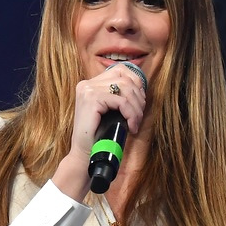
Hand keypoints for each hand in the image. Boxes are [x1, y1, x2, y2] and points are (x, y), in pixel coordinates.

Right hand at [52, 63, 148, 198]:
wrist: (84, 154)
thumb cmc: (98, 135)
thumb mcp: (110, 111)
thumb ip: (118, 96)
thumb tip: (141, 87)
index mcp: (90, 84)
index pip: (120, 70)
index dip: (136, 82)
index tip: (140, 101)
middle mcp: (87, 84)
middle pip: (125, 79)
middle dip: (138, 98)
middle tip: (139, 116)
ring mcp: (88, 90)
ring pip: (125, 89)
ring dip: (136, 107)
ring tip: (136, 122)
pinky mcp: (92, 99)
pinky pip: (121, 101)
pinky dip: (131, 114)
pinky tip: (131, 126)